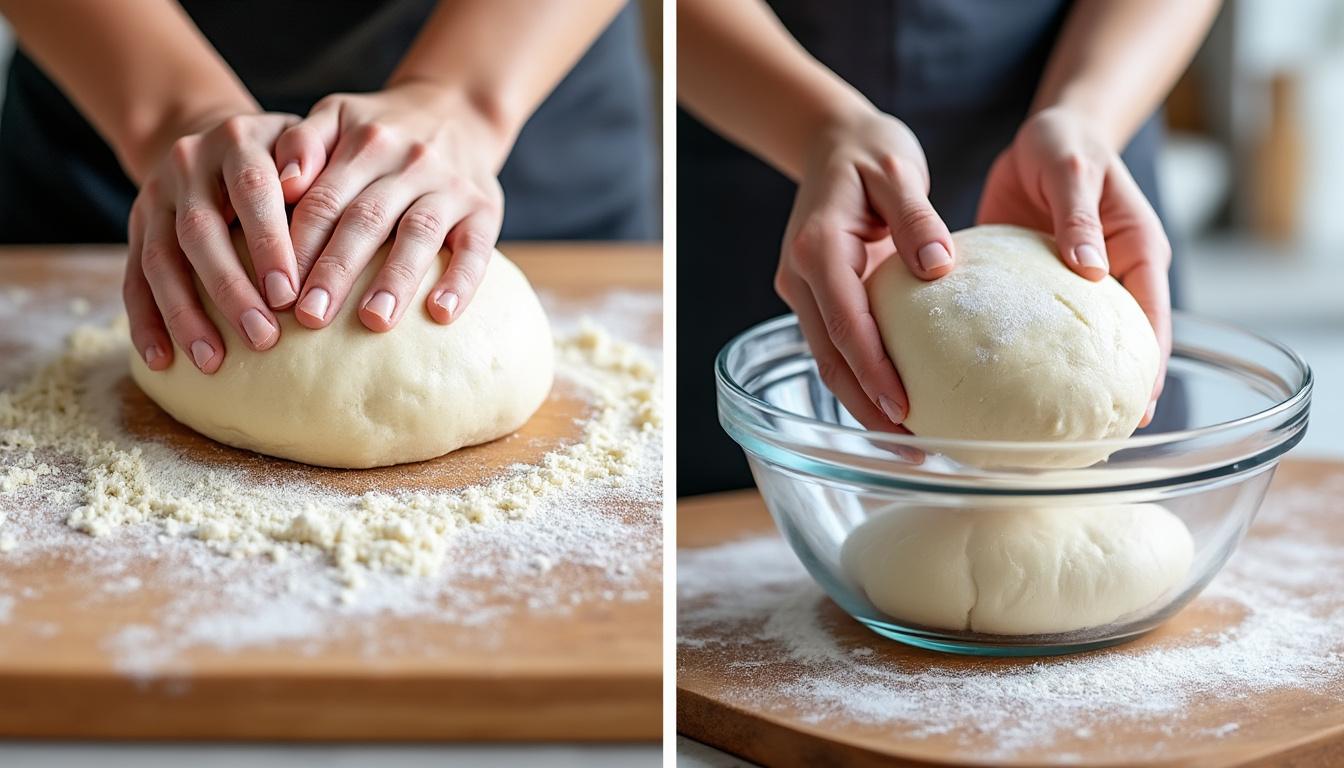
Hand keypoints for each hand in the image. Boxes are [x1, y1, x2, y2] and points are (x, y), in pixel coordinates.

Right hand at [124, 111, 300, 373]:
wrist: (219, 138)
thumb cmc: (284, 155)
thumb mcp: (304, 139)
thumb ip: (310, 155)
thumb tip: (305, 184)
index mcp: (236, 141)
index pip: (251, 190)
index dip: (267, 244)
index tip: (290, 296)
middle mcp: (188, 165)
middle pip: (200, 233)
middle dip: (229, 290)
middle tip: (262, 338)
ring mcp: (155, 197)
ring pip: (160, 260)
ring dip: (185, 315)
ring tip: (212, 361)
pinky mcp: (137, 228)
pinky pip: (133, 279)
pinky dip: (146, 322)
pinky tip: (163, 360)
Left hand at [273, 82, 506, 331]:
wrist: (457, 107)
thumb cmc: (381, 129)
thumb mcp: (336, 114)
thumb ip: (301, 142)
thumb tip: (284, 183)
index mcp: (365, 142)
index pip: (324, 200)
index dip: (297, 246)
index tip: (276, 293)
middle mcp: (409, 161)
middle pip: (366, 220)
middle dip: (336, 270)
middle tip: (310, 318)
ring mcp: (450, 185)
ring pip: (419, 234)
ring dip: (395, 280)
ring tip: (373, 321)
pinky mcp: (485, 208)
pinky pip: (476, 248)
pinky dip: (461, 281)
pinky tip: (442, 314)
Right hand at [776, 108, 955, 430]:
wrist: (831, 141)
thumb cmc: (870, 153)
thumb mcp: (899, 172)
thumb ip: (919, 218)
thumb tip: (940, 268)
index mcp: (818, 248)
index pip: (843, 321)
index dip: (871, 368)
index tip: (904, 405)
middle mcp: (800, 275)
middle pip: (828, 356)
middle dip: (864, 406)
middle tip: (909, 448)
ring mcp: (802, 289)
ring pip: (827, 359)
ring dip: (860, 402)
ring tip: (905, 442)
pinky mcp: (815, 296)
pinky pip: (835, 345)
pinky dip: (860, 378)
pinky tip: (892, 404)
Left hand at [977, 107, 1171, 424]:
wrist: (1036, 135)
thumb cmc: (1064, 144)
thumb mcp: (1071, 171)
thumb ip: (1079, 216)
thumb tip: (1090, 267)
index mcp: (1135, 255)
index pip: (1152, 324)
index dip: (1147, 369)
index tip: (1136, 411)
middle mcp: (1106, 280)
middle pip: (1115, 349)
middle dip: (1105, 393)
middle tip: (1085, 442)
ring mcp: (1069, 289)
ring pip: (1069, 347)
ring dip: (1056, 383)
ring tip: (1036, 431)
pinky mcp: (1030, 289)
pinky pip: (1024, 329)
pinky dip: (1014, 355)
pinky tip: (987, 384)